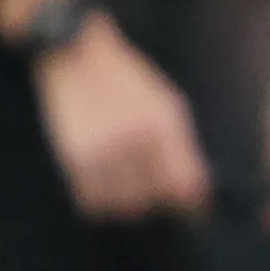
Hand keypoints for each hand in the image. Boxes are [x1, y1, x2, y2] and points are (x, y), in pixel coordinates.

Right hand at [32, 18, 212, 221]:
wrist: (78, 57)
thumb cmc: (128, 82)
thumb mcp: (166, 103)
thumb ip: (182, 146)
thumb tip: (194, 191)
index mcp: (164, 125)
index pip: (186, 185)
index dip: (193, 205)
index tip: (192, 213)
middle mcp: (136, 140)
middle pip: (155, 199)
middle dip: (157, 199)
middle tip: (151, 191)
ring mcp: (104, 151)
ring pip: (124, 205)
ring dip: (127, 203)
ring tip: (124, 185)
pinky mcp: (74, 158)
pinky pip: (92, 202)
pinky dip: (100, 202)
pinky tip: (103, 187)